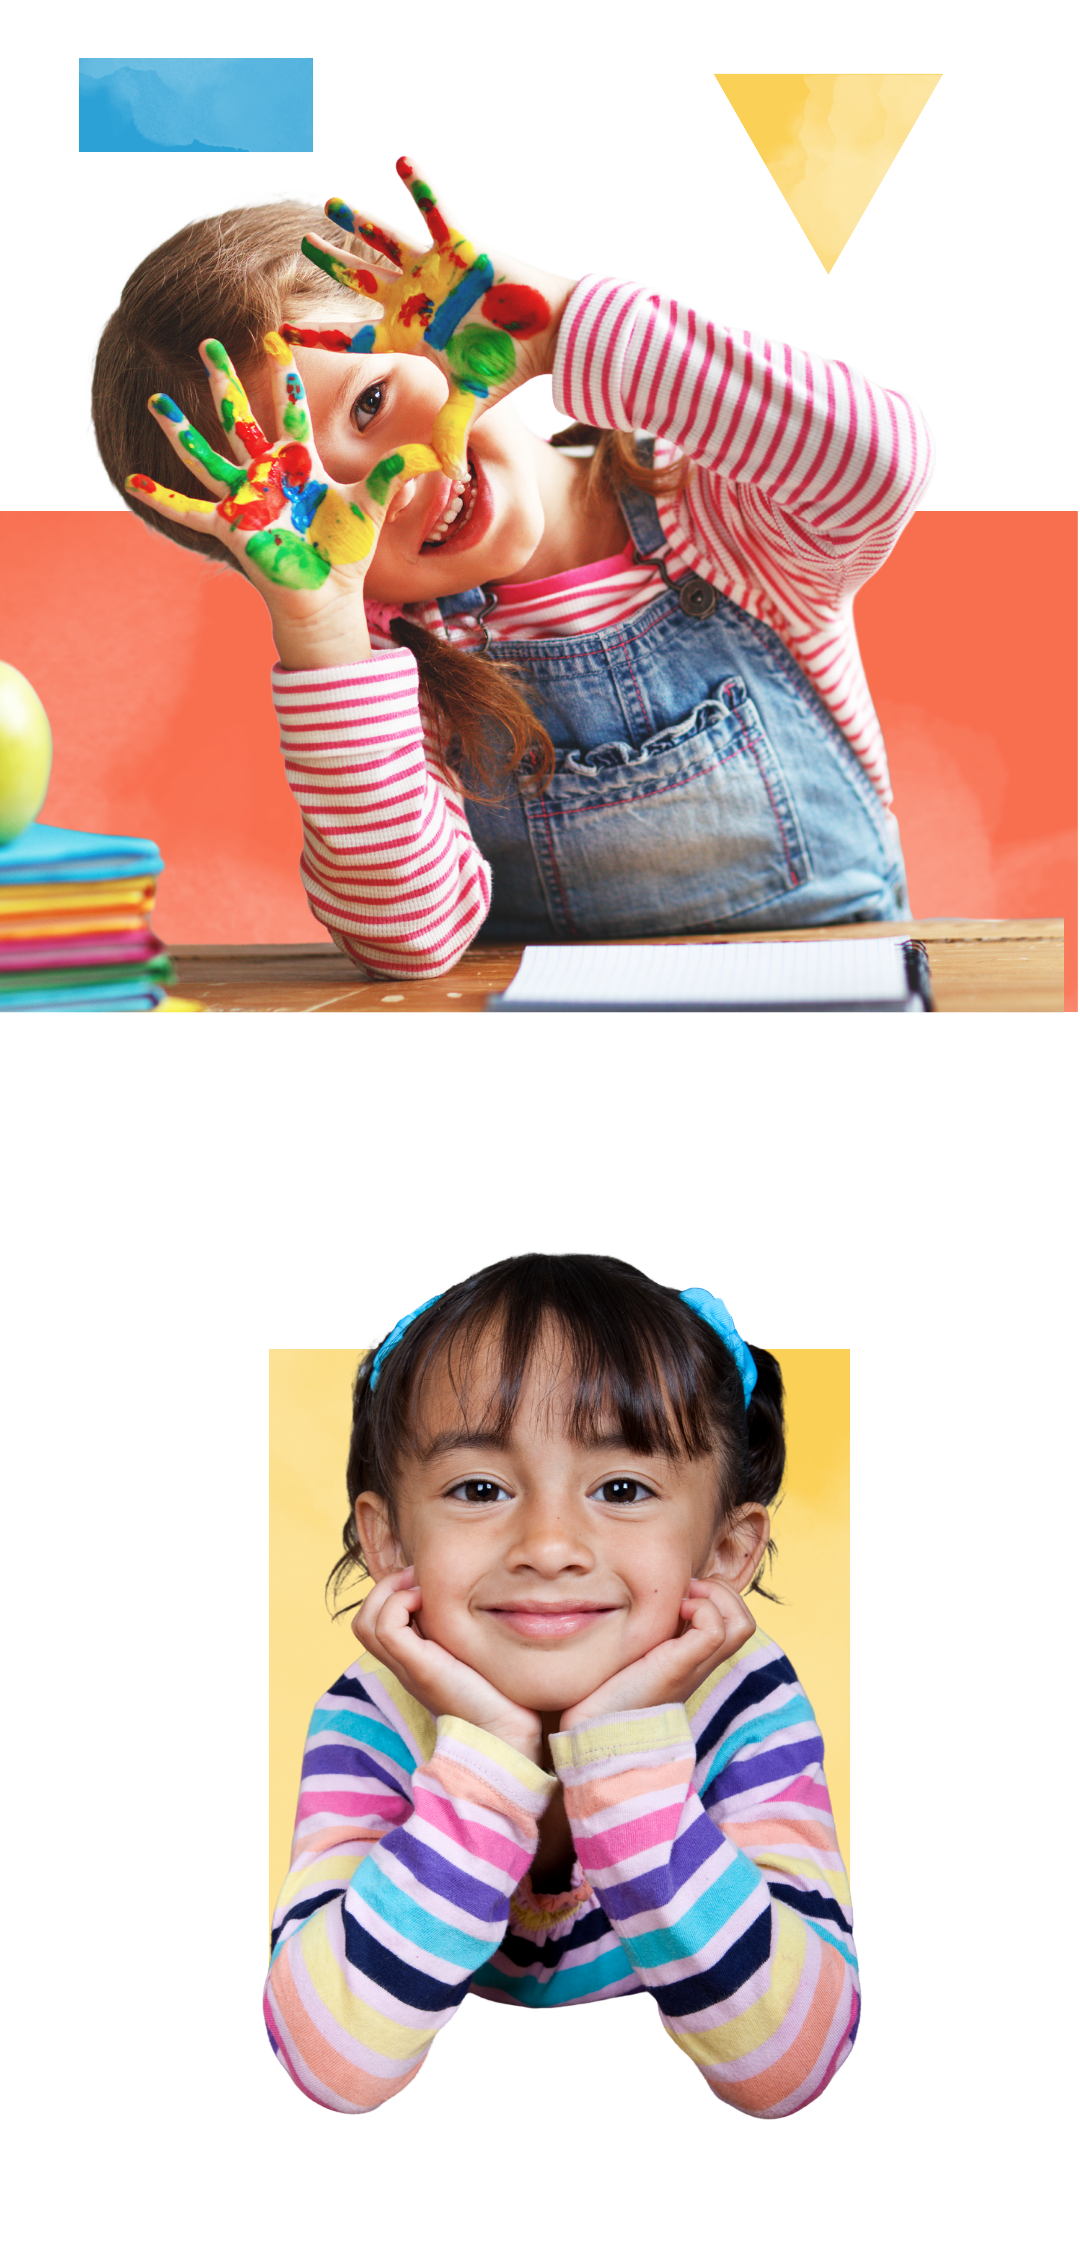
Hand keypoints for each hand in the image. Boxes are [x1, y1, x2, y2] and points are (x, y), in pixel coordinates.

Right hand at [126, 331, 439, 642]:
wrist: (328, 597)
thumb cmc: (346, 554)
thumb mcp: (373, 507)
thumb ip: (396, 475)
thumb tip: (435, 453)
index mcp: (299, 465)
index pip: (290, 410)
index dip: (285, 377)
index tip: (277, 339)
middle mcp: (266, 476)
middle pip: (240, 418)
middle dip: (224, 381)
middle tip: (207, 344)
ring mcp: (245, 500)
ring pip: (206, 455)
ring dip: (180, 430)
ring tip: (156, 402)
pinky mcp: (231, 527)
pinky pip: (189, 511)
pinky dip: (161, 499)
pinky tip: (133, 483)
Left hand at [289, 154, 574, 472]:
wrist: (548, 336)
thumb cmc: (508, 366)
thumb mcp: (472, 402)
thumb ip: (451, 434)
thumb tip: (446, 479)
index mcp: (408, 333)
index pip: (352, 336)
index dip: (316, 335)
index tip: (278, 333)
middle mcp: (413, 297)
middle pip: (359, 280)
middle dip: (331, 264)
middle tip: (302, 247)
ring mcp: (433, 269)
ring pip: (385, 241)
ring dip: (358, 222)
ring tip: (329, 204)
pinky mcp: (460, 245)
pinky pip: (436, 210)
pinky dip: (421, 186)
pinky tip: (401, 159)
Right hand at [353, 1567, 544, 1765]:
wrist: (508, 1731)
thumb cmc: (499, 1691)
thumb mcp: (470, 1649)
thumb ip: (455, 1628)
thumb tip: (454, 1591)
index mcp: (412, 1661)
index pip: (374, 1622)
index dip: (390, 1594)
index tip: (422, 1581)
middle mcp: (403, 1665)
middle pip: (362, 1621)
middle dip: (384, 1587)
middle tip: (417, 1578)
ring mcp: (408, 1669)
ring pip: (364, 1623)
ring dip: (388, 1592)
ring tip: (420, 1588)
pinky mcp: (420, 1669)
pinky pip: (386, 1628)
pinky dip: (399, 1603)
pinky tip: (428, 1603)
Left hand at [559, 1577, 756, 1732]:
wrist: (591, 1723)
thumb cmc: (605, 1688)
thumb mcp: (635, 1650)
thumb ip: (650, 1630)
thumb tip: (652, 1596)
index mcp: (693, 1658)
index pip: (735, 1620)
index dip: (718, 1594)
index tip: (684, 1592)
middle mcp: (701, 1664)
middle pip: (745, 1620)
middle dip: (722, 1590)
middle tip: (687, 1591)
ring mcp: (694, 1667)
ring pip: (741, 1622)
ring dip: (716, 1596)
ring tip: (684, 1600)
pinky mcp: (679, 1667)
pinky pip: (715, 1629)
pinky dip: (702, 1609)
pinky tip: (675, 1613)